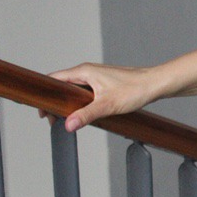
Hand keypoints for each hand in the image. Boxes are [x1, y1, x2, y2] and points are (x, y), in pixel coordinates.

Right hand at [42, 63, 159, 131]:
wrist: (155, 84)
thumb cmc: (135, 89)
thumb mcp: (107, 105)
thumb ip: (86, 115)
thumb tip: (67, 125)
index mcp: (84, 71)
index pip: (54, 79)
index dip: (44, 94)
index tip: (41, 110)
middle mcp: (88, 71)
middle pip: (61, 85)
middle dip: (54, 102)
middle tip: (52, 121)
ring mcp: (96, 77)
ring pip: (73, 89)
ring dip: (66, 103)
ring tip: (64, 120)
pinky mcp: (103, 83)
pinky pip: (83, 92)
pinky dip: (78, 102)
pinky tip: (81, 114)